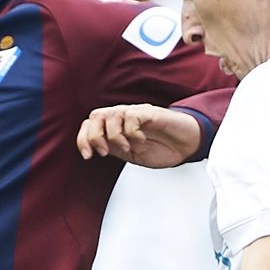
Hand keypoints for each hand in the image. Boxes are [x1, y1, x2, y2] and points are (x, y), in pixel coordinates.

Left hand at [76, 104, 202, 167]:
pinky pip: (131, 116)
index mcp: (116, 127)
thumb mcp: (132, 154)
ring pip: (111, 115)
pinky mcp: (149, 112)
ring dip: (114, 136)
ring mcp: (136, 113)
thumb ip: (114, 149)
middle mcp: (123, 117)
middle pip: (95, 116)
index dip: (83, 139)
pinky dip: (132, 133)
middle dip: (94, 137)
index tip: (88, 156)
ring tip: (128, 148)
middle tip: (105, 152)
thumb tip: (96, 147)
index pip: (89, 124)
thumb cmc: (162, 148)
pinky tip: (141, 141)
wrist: (187, 145)